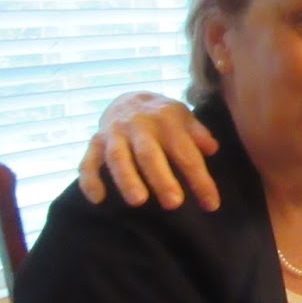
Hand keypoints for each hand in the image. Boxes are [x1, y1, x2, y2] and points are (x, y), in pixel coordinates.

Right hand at [76, 92, 220, 210]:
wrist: (128, 97)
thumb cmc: (163, 118)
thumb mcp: (185, 118)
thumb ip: (198, 134)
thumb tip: (212, 149)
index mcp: (167, 121)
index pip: (186, 153)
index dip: (200, 180)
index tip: (211, 205)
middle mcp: (139, 126)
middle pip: (150, 154)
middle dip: (161, 178)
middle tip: (174, 203)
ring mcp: (114, 134)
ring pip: (118, 157)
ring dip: (127, 179)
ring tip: (138, 201)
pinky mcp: (94, 143)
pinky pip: (88, 162)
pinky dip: (90, 180)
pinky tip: (97, 199)